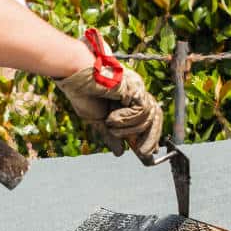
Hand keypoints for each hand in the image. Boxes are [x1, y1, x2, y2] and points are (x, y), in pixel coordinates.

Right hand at [55, 30, 163, 161]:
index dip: (150, 135)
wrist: (76, 78)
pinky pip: (141, 110)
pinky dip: (127, 118)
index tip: (149, 152)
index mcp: (128, 100)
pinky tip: (112, 117)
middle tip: (144, 153)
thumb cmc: (84, 94)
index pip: (147, 119)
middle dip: (151, 138)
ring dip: (128, 127)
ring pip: (147, 116)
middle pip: (155, 117)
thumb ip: (111, 136)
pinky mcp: (135, 86)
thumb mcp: (98, 121)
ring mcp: (137, 89)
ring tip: (110, 124)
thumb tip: (119, 152)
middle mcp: (136, 93)